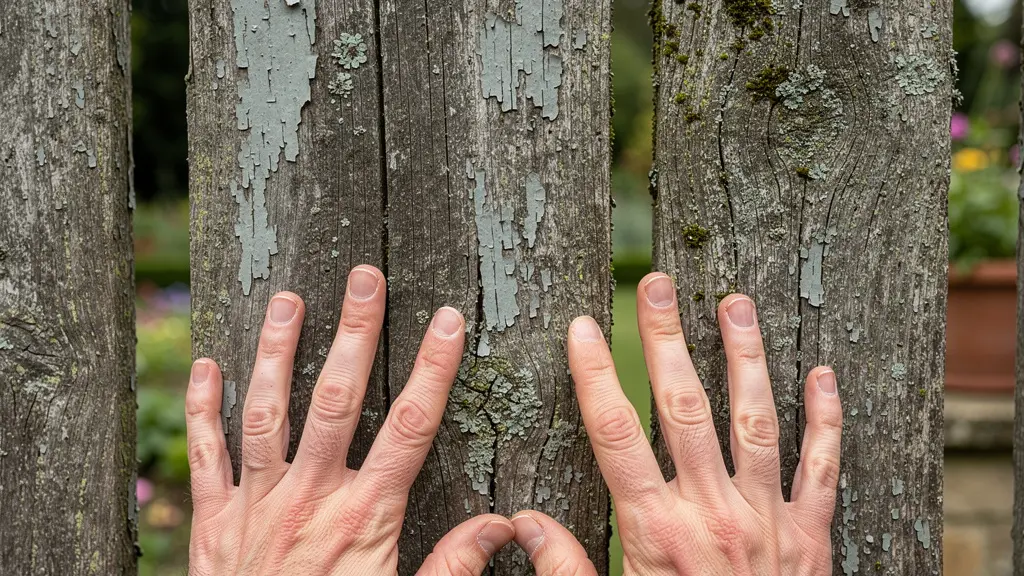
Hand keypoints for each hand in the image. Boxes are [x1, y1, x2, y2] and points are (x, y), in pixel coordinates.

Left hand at [184, 265, 514, 574]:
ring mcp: (257, 505)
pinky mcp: (214, 522)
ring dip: (276, 352)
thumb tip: (503, 525)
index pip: (409, 427)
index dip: (432, 369)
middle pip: (336, 401)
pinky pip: (207, 456)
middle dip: (354, 333)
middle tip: (364, 277)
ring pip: (267, 413)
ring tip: (288, 300)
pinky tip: (206, 366)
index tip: (447, 321)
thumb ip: (453, 567)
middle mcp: (310, 499)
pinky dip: (204, 409)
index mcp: (365, 517)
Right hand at [524, 273, 841, 574]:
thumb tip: (525, 524)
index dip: (594, 375)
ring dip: (746, 357)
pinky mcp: (813, 538)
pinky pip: (824, 468)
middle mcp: (713, 515)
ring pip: (756, 422)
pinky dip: (826, 419)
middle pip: (685, 409)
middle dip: (667, 340)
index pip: (615, 435)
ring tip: (735, 303)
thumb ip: (566, 571)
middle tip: (658, 285)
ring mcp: (768, 522)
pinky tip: (824, 375)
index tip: (581, 327)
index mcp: (656, 532)